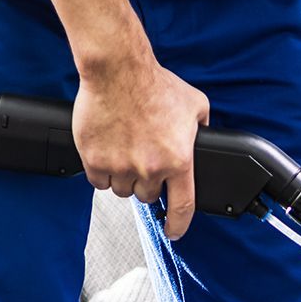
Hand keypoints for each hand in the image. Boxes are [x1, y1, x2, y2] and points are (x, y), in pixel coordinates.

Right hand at [72, 56, 208, 239]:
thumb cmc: (154, 83)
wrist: (117, 69)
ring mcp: (121, 166)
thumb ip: (202, 127)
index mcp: (178, 161)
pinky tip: (106, 154)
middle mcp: (150, 169)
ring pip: (122, 191)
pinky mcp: (95, 159)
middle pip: (147, 197)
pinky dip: (101, 173)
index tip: (172, 232)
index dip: (178, 225)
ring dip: (123, 179)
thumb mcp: (195, 105)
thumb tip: (205, 137)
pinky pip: (99, 182)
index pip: (182, 207)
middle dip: (146, 184)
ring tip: (124, 153)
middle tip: (142, 162)